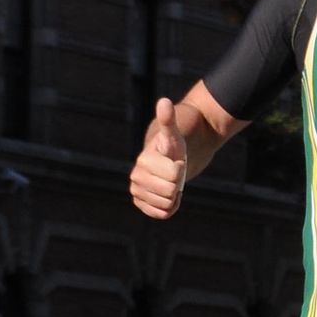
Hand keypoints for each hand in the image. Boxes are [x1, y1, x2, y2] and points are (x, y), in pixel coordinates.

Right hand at [130, 97, 187, 217]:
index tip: (175, 159)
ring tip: (170, 182)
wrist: (169, 158)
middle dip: (177, 183)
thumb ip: (168, 119)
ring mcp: (137, 192)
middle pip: (170, 191)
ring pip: (166, 204)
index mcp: (143, 161)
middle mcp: (136, 177)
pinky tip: (168, 195)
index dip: (181, 168)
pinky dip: (169, 207)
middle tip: (174, 172)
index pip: (174, 176)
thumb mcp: (174, 133)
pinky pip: (161, 214)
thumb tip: (164, 102)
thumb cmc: (173, 145)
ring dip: (174, 195)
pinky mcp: (141, 204)